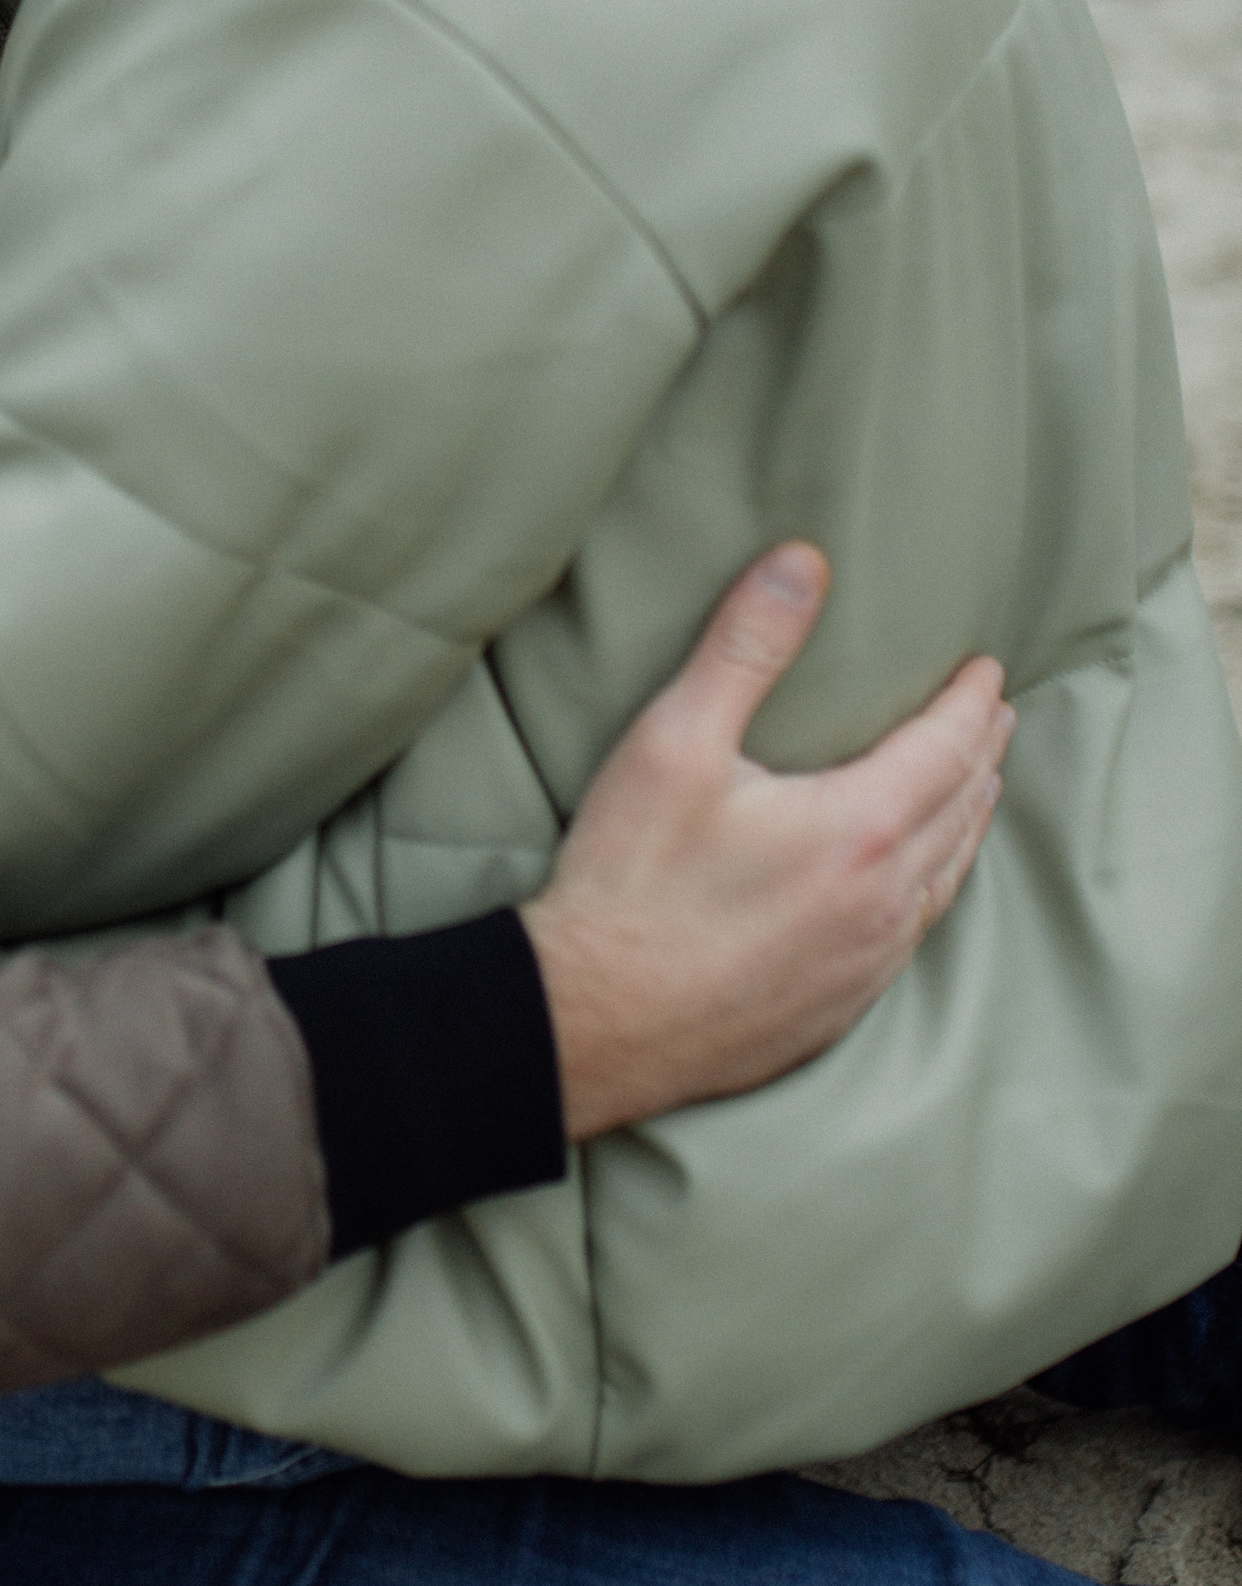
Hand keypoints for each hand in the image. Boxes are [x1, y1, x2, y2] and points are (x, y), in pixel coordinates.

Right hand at [521, 544, 1011, 1141]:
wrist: (592, 1022)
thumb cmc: (628, 882)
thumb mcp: (674, 743)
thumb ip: (744, 647)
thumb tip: (802, 562)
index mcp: (860, 828)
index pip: (947, 746)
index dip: (971, 701)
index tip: (986, 669)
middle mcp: (884, 901)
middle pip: (961, 810)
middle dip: (981, 753)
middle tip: (994, 717)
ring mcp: (866, 963)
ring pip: (946, 878)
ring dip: (967, 822)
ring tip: (973, 788)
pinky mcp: (838, 1007)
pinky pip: (913, 935)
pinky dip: (932, 887)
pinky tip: (915, 888)